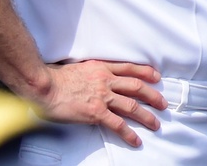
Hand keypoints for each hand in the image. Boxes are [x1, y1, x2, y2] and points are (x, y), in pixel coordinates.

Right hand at [38, 60, 165, 147]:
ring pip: (131, 106)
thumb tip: (95, 79)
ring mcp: (102, 97)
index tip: (156, 77)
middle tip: (162, 103)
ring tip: (156, 123)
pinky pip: (116, 124)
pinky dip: (128, 133)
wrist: (44, 86)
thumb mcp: (80, 67)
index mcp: (102, 68)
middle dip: (153, 95)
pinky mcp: (96, 113)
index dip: (146, 72)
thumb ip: (92, 72)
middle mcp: (106, 81)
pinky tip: (136, 139)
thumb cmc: (55, 77)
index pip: (130, 69)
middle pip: (137, 87)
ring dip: (146, 116)